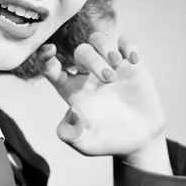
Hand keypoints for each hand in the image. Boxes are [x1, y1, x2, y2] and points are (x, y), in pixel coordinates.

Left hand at [36, 32, 168, 163]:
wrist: (140, 141)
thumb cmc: (109, 142)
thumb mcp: (86, 145)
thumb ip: (71, 134)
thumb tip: (71, 111)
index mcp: (72, 90)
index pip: (51, 68)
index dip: (44, 56)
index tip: (49, 49)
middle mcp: (87, 75)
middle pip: (80, 51)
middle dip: (92, 60)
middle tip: (108, 78)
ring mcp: (110, 67)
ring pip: (97, 40)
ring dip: (105, 48)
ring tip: (116, 64)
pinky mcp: (131, 66)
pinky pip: (124, 42)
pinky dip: (127, 45)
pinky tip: (133, 60)